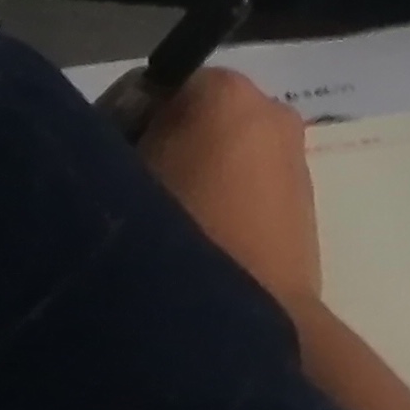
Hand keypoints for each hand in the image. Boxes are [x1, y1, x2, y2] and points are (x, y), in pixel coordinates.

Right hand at [135, 68, 321, 307]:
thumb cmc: (181, 239)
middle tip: (131, 202)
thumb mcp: (123, 184)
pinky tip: (203, 246)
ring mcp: (295, 156)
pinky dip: (227, 204)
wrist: (257, 320)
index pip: (154, 89)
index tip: (101, 169)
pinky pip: (253, 188)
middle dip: (163, 150)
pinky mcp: (308, 203)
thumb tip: (113, 149)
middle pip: (196, 119)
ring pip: (228, 154)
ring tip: (166, 231)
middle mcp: (270, 108)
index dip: (119, 125)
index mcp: (224, 90)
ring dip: (196, 179)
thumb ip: (114, 148)